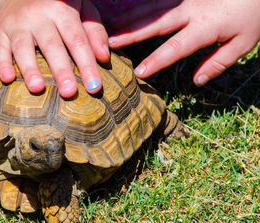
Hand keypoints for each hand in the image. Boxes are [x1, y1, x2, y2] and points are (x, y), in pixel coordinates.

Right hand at [0, 0, 108, 97]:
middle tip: (69, 93)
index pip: (77, 40)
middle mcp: (38, 14)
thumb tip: (104, 57)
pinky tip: (7, 78)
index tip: (95, 88)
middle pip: (52, 46)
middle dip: (61, 70)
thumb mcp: (81, 9)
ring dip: (30, 68)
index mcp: (62, 9)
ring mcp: (16, 22)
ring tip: (37, 88)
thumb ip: (94, 31)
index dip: (87, 64)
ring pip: (23, 47)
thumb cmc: (58, 7)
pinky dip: (1, 63)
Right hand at [108, 0, 259, 85]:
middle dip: (131, 33)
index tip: (139, 72)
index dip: (156, 60)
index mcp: (205, 26)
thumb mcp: (244, 43)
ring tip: (111, 27)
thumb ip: (218, 62)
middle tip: (110, 42)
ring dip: (130, 18)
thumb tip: (196, 81)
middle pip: (155, 23)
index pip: (176, 46)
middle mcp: (191, 10)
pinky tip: (128, 11)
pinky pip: (159, 0)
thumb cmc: (254, 15)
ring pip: (153, 8)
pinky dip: (141, 6)